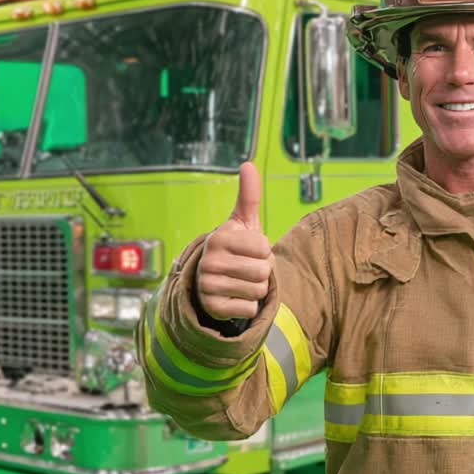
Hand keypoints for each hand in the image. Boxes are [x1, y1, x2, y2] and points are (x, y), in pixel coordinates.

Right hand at [197, 162, 272, 320]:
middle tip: (246, 269)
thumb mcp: (242, 222)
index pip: (264, 247)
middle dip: (262, 273)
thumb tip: (247, 164)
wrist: (213, 281)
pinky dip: (247, 306)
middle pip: (263, 271)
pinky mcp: (212, 308)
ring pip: (258, 290)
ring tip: (240, 283)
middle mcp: (209, 261)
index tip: (249, 252)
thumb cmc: (235, 249)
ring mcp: (208, 286)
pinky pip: (249, 309)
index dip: (264, 252)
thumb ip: (248, 195)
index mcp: (219, 237)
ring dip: (256, 289)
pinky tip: (234, 298)